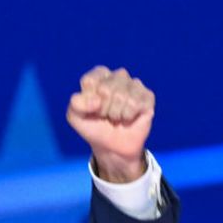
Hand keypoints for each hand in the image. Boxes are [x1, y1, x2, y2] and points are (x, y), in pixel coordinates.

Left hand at [66, 65, 154, 182]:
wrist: (111, 147)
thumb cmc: (94, 127)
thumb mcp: (75, 117)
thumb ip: (76, 104)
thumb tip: (96, 100)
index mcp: (99, 75)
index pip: (90, 80)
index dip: (89, 99)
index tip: (91, 108)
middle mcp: (118, 76)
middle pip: (106, 89)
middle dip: (103, 109)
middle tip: (105, 115)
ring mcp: (134, 85)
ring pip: (122, 96)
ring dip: (115, 113)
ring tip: (116, 117)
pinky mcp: (147, 96)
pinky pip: (136, 103)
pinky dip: (128, 116)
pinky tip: (128, 118)